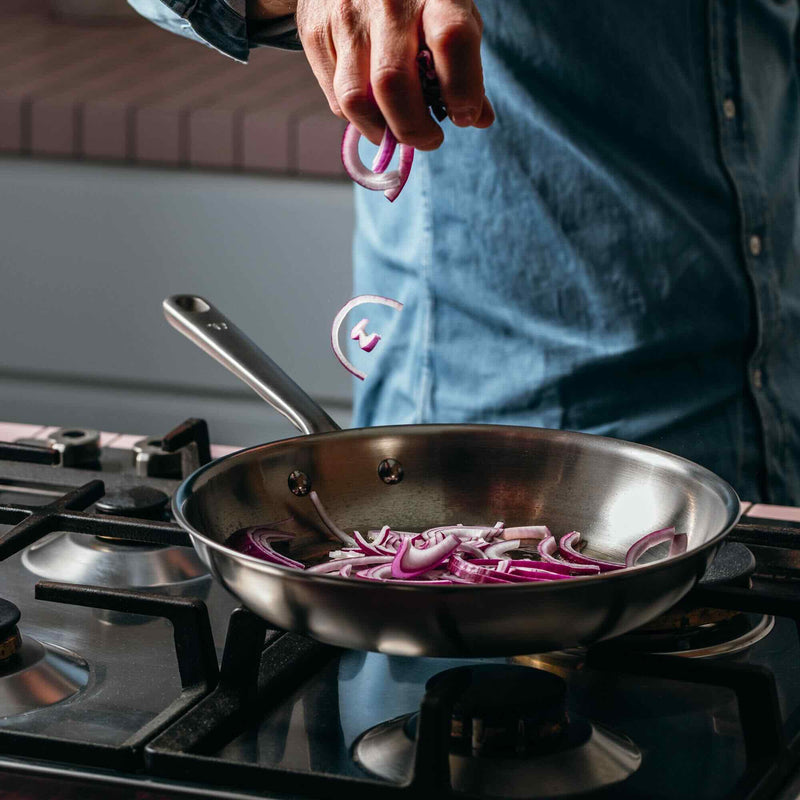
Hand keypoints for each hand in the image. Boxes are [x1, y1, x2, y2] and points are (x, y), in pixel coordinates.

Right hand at [294, 0, 493, 148]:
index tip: (464, 116)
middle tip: (429, 139)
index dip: (462, 89)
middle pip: (393, 83)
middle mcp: (387, 0)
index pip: (451, 40)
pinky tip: (373, 107)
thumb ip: (465, 64)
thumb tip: (478, 118)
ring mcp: (345, 15)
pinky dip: (358, 116)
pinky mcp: (315, 32)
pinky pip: (335, 98)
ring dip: (380, 131)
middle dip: (414, 129)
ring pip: (356, 100)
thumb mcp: (450, 14)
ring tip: (396, 132)